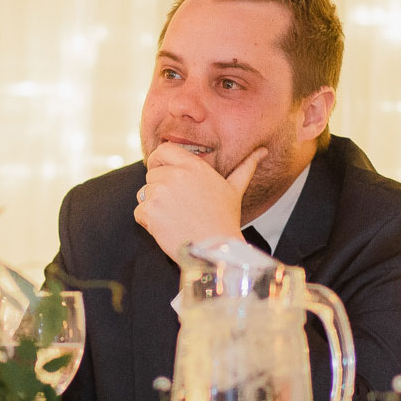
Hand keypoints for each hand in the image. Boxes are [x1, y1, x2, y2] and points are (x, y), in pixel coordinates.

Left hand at [133, 144, 264, 261]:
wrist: (215, 250)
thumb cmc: (224, 220)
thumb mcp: (234, 190)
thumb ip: (245, 168)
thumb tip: (262, 151)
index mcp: (194, 167)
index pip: (163, 150)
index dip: (159, 161)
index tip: (162, 172)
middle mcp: (175, 175)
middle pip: (151, 174)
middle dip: (159, 189)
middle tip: (179, 207)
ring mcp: (160, 193)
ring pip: (144, 193)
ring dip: (154, 206)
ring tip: (176, 218)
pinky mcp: (150, 211)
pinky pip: (139, 212)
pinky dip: (148, 222)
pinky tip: (167, 228)